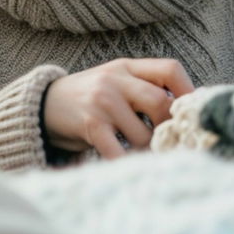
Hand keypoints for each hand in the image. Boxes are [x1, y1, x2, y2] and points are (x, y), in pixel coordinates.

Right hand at [42, 58, 193, 158]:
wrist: (42, 105)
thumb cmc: (90, 98)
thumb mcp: (115, 81)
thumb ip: (144, 88)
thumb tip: (185, 113)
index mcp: (127, 66)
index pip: (170, 69)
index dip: (188, 91)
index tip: (192, 113)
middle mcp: (116, 79)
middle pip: (161, 103)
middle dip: (169, 128)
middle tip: (169, 143)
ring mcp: (102, 101)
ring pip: (143, 134)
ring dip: (147, 151)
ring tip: (144, 156)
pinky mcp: (90, 124)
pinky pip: (118, 151)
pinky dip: (126, 163)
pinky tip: (127, 166)